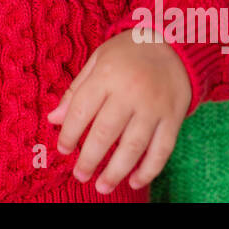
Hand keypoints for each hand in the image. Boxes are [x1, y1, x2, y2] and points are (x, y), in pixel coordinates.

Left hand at [46, 28, 190, 193]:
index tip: (62, 149)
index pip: (82, 109)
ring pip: (134, 146)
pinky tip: (134, 182)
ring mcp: (154, 106)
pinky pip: (162, 149)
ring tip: (101, 186)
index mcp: (107, 74)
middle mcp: (130, 92)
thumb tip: (53, 119)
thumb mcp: (98, 59)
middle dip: (89, 158)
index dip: (69, 133)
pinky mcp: (173, 117)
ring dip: (116, 171)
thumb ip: (76, 89)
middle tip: (79, 175)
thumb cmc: (129, 51)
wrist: (175, 42)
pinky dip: (149, 170)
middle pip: (106, 132)